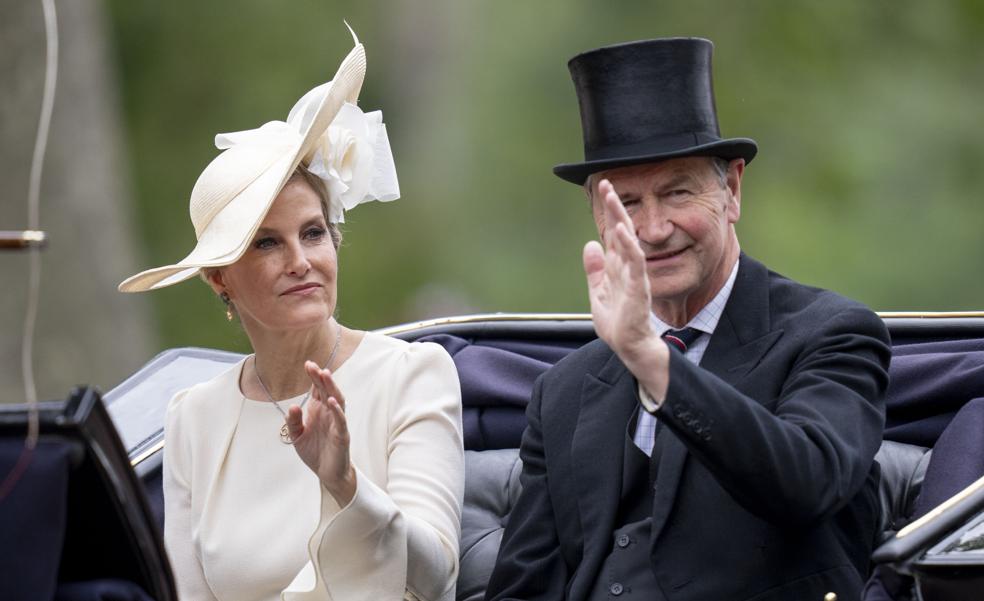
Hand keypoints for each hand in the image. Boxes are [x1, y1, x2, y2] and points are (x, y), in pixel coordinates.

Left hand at [285, 361, 356, 504]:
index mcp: (318, 411)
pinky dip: (337, 410)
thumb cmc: (315, 452)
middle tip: (313, 366)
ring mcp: (337, 423)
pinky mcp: (341, 435)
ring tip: (325, 376)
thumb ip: (293, 422)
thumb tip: (292, 407)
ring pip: (337, 401)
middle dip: (321, 378)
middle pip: (327, 391)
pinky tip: (331, 401)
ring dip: (331, 388)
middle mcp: (329, 413)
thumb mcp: (297, 436)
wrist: (327, 473)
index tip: (308, 364)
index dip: (314, 377)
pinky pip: (340, 420)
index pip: (317, 389)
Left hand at [583, 179, 660, 361]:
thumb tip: (590, 245)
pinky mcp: (638, 287)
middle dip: (614, 206)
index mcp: (617, 266)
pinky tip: (622, 231)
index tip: (602, 188)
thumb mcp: (599, 292)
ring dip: (621, 219)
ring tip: (612, 199)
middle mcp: (627, 266)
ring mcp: (634, 275)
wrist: (629, 346)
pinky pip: (635, 262)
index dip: (608, 211)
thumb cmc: (618, 322)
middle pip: (621, 230)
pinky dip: (629, 245)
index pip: (613, 232)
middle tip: (606, 184)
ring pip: (629, 240)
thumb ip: (595, 269)